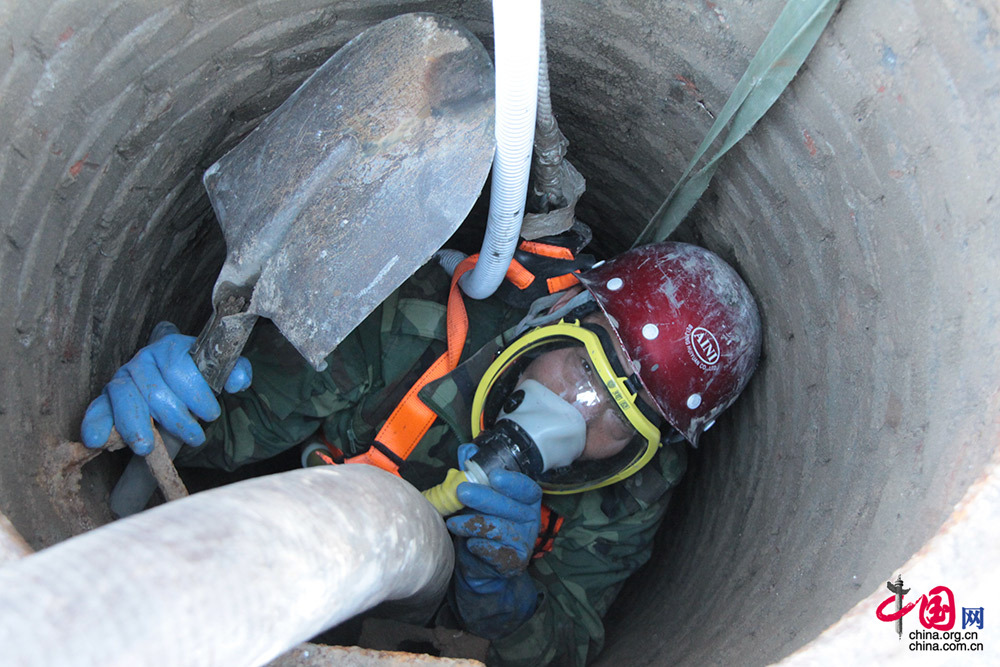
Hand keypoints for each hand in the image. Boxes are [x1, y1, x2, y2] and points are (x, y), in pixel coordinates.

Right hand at [81, 322, 251, 455]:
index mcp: (170, 348)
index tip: (212, 415)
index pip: (179, 367)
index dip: (197, 394)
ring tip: (146, 448)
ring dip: (136, 426)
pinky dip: (95, 423)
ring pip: (124, 399)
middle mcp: (143, 360)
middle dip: (176, 419)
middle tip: (195, 438)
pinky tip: (97, 440)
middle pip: (154, 390)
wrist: (178, 384)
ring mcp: (123, 378)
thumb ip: (235, 372)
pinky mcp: (106, 398)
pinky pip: (97, 408)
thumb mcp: (220, 372)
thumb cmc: (198, 379)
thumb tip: (237, 381)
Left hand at [447, 443, 541, 637]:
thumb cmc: (481, 525)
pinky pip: (492, 550)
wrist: (481, 567)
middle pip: (509, 507)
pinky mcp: (513, 562)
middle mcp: (529, 519)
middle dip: (483, 498)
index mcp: (525, 500)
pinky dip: (476, 544)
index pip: (527, 489)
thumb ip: (473, 473)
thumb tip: (467, 450)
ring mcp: (523, 542)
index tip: (494, 476)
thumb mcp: (477, 497)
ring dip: (471, 523)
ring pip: (498, 528)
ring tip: (453, 522)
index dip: (512, 482)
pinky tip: (468, 542)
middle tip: (461, 491)